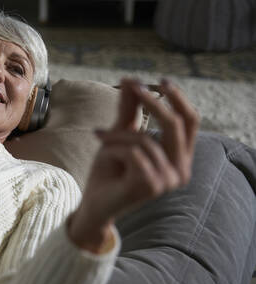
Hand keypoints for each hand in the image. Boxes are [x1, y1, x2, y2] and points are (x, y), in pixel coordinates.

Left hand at [68, 78, 199, 252]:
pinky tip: (105, 159)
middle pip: (175, 125)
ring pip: (146, 139)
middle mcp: (181, 170)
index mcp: (180, 157)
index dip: (178, 99)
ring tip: (101, 140)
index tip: (161, 81)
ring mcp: (169, 180)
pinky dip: (113, 150)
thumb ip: (129, 110)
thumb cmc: (108, 171)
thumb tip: (132, 79)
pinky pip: (133, 152)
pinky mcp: (153, 186)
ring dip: (117, 136)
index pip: (190, 122)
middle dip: (151, 102)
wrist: (94, 203)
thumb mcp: (119, 135)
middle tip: (132, 86)